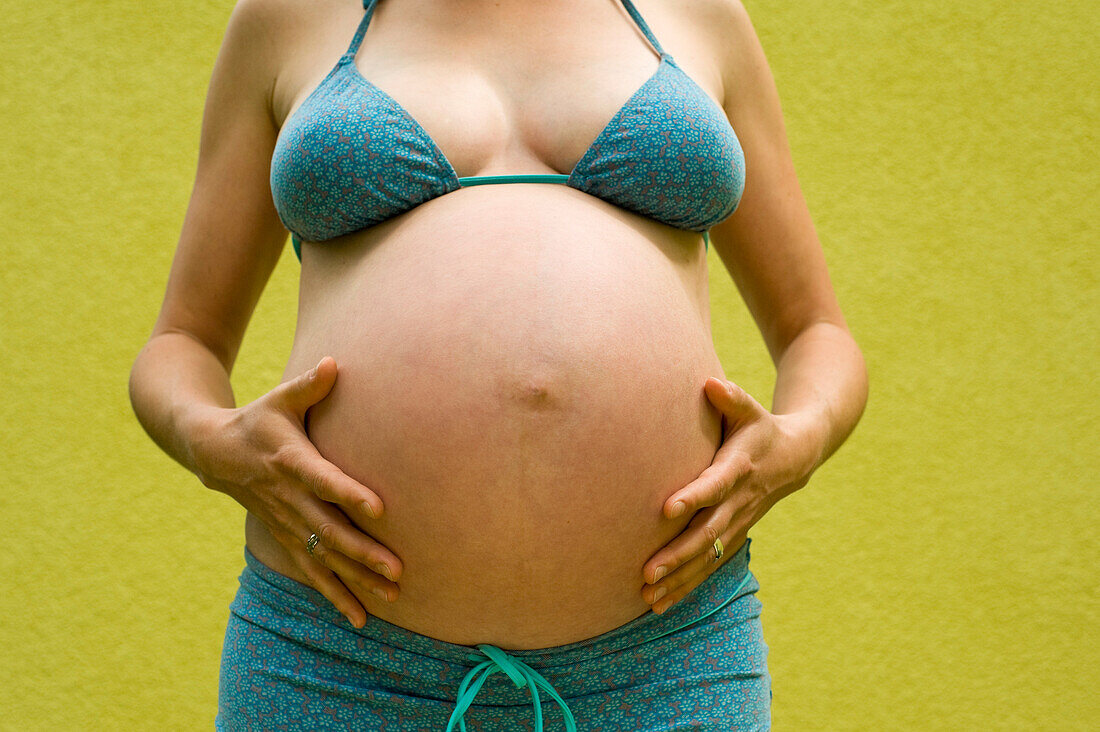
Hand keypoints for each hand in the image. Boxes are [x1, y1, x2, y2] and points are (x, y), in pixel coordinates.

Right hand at [190, 356, 402, 627]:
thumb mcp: (279, 398)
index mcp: (291, 462)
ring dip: (356, 581)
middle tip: (397, 569)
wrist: (214, 453)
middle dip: (363, 553)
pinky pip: (312, 572)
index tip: (380, 508)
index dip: (349, 493)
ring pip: (324, 558)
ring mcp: (286, 524)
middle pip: (329, 530)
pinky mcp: (286, 539)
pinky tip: (361, 618)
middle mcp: (289, 499)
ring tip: (392, 597)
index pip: (323, 481)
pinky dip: (335, 596)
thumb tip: (334, 362)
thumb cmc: (258, 420)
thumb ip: (309, 385)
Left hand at [641, 377, 821, 613]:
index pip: (714, 485)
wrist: (795, 457)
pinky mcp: (732, 536)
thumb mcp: (749, 409)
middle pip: (706, 532)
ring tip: (649, 596)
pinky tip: (659, 604)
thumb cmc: (759, 427)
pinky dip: (686, 586)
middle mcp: (739, 502)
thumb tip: (710, 383)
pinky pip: (709, 566)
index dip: (693, 497)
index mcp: (739, 468)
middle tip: (647, 571)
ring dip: (679, 579)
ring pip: (707, 557)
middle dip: (677, 554)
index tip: (665, 509)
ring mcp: (737, 523)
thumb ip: (730, 398)